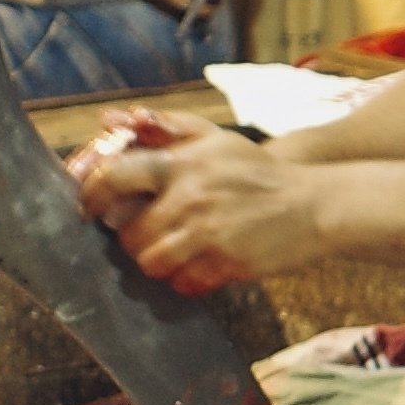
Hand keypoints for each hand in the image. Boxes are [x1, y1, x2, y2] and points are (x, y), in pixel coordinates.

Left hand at [70, 125, 325, 295]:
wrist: (315, 204)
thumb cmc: (261, 173)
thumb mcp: (219, 140)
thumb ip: (171, 130)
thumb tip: (117, 120)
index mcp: (184, 164)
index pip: (115, 177)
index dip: (92, 196)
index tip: (89, 210)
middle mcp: (191, 197)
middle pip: (129, 233)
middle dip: (132, 240)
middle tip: (147, 237)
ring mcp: (209, 233)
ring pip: (151, 262)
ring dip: (157, 263)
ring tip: (174, 255)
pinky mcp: (226, 263)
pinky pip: (184, 283)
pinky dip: (185, 281)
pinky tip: (198, 269)